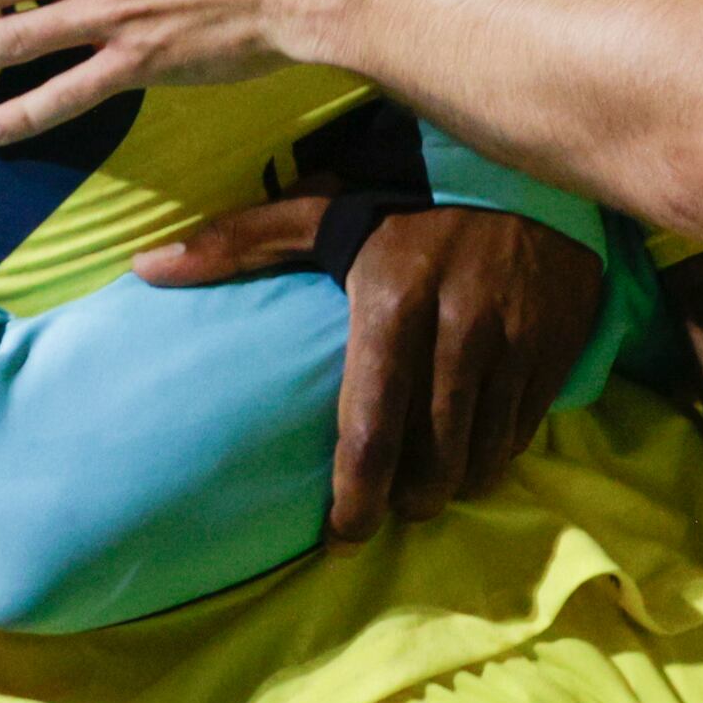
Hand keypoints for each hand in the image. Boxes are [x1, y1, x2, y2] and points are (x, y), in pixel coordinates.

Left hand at [141, 196, 602, 538]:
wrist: (527, 163)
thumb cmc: (407, 198)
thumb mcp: (324, 212)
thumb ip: (238, 243)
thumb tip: (145, 268)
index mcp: (391, 298)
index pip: (371, 428)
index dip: (353, 501)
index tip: (337, 539)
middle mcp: (458, 324)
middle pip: (430, 461)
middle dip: (404, 502)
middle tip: (386, 508)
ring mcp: (515, 340)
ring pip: (480, 457)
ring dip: (450, 486)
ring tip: (427, 486)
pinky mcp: (557, 348)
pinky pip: (521, 434)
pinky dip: (493, 455)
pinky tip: (472, 449)